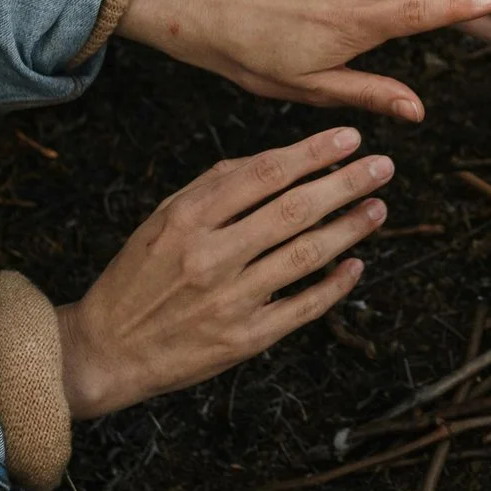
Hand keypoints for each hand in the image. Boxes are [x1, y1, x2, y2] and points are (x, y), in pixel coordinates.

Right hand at [54, 129, 388, 417]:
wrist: (107, 352)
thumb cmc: (137, 278)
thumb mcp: (161, 220)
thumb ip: (212, 186)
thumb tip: (271, 161)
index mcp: (188, 219)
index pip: (264, 174)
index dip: (313, 154)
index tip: (350, 138)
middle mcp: (211, 257)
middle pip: (294, 211)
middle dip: (345, 184)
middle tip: (383, 166)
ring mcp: (231, 300)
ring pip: (306, 255)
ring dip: (350, 228)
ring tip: (378, 208)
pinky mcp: (245, 339)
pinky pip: (303, 307)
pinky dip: (335, 285)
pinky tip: (356, 264)